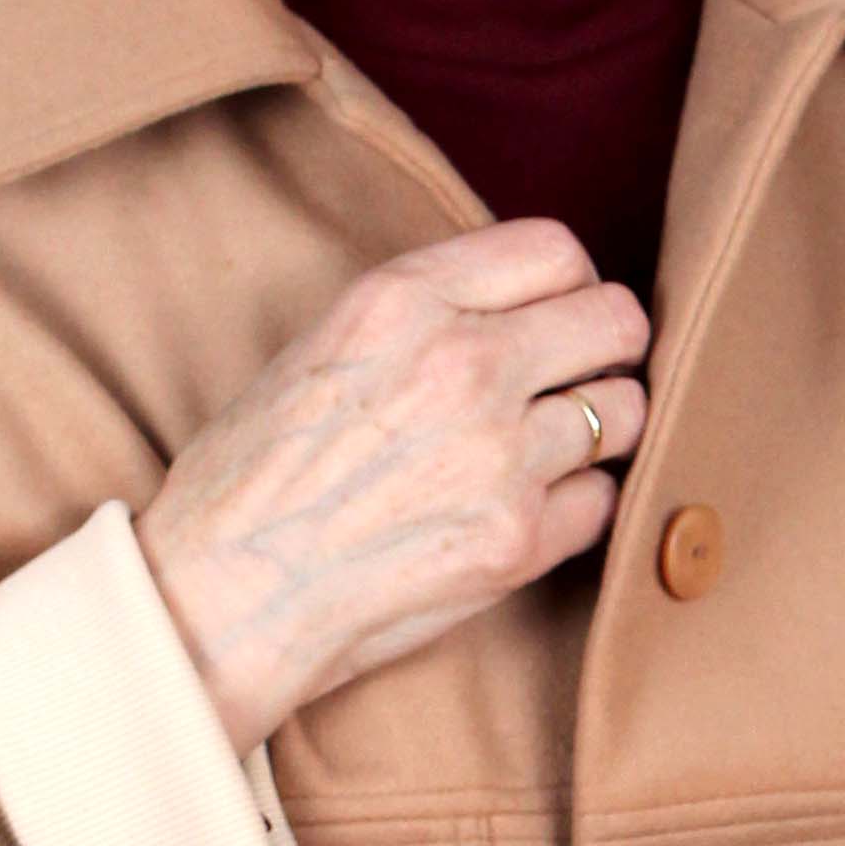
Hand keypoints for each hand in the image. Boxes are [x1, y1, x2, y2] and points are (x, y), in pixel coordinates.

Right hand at [132, 221, 650, 758]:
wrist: (220, 597)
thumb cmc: (250, 479)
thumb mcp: (323, 347)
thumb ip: (424, 314)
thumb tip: (517, 308)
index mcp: (402, 301)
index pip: (554, 248)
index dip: (570, 283)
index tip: (558, 314)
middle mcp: (462, 364)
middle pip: (617, 321)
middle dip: (607, 349)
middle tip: (577, 380)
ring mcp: (499, 455)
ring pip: (624, 413)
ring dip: (597, 432)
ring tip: (544, 452)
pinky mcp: (518, 540)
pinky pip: (601, 500)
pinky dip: (572, 508)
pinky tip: (517, 513)